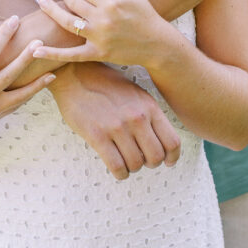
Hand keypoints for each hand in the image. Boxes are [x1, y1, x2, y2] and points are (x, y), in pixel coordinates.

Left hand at [35, 0, 171, 68]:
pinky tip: (35, 50)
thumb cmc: (144, 14)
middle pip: (74, 2)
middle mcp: (103, 19)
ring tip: (42, 2)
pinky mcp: (97, 54)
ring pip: (67, 22)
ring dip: (52, 10)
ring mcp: (99, 38)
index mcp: (111, 1)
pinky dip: (52, 53)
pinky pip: (71, 55)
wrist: (157, 43)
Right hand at [48, 61, 180, 180]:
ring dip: (132, 168)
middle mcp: (136, 117)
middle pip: (155, 157)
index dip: (171, 158)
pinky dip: (120, 173)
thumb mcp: (136, 94)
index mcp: (149, 106)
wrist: (76, 74)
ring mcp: (117, 127)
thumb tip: (161, 141)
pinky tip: (117, 169)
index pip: (172, 142)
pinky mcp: (97, 135)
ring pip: (136, 164)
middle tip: (141, 159)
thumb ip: (149, 115)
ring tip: (125, 161)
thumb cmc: (106, 85)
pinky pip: (116, 166)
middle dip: (150, 163)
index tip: (166, 162)